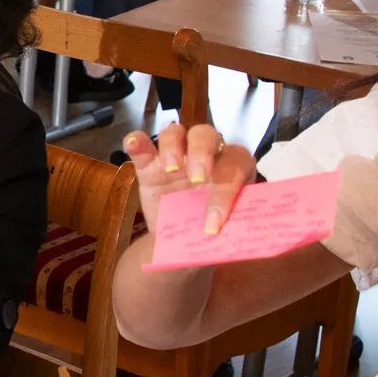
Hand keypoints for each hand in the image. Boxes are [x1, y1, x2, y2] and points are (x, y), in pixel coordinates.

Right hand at [119, 119, 255, 242]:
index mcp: (234, 169)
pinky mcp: (149, 165)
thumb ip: (232, 232)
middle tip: (197, 179)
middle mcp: (207, 155)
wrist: (180, 243)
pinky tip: (133, 144)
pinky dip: (137, 141)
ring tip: (170, 169)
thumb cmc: (211, 233)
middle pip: (206, 135)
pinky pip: (143, 144)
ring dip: (173, 146)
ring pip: (175, 132)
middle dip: (203, 153)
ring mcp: (176, 157)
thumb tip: (244, 243)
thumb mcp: (225, 235)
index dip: (227, 190)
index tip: (215, 220)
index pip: (235, 166)